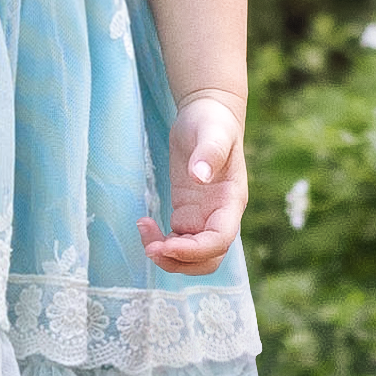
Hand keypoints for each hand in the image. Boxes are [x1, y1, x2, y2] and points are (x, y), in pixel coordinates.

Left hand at [139, 92, 246, 275]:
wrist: (207, 114)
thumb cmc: (213, 121)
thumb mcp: (213, 131)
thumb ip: (209, 152)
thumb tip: (199, 175)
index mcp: (232, 201)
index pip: (220, 240)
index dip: (196, 250)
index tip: (167, 245)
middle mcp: (220, 215)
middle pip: (209, 258)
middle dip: (181, 262)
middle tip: (150, 248)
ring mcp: (204, 216)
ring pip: (192, 255)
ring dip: (169, 256)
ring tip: (143, 231)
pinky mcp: (187, 212)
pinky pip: (177, 241)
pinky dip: (161, 242)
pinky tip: (144, 224)